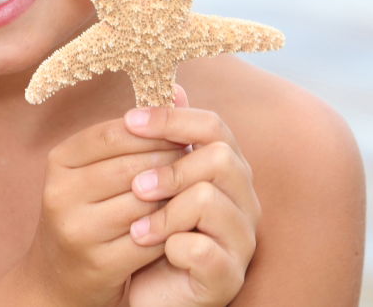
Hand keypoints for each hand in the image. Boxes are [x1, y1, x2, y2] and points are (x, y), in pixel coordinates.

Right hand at [21, 116, 187, 305]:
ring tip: (194, 187)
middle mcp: (61, 193)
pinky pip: (149, 237)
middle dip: (170, 162)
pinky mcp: (98, 262)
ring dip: (175, 195)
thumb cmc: (90, 209)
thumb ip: (135, 133)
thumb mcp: (97, 168)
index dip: (154, 130)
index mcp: (60, 161)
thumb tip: (179, 90)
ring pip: (144, 202)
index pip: (114, 133)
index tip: (182, 133)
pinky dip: (172, 227)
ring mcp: (77, 230)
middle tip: (197, 161)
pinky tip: (185, 221)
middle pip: (132, 167)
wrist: (61, 276)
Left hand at [126, 85, 260, 306]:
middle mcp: (243, 200)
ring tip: (135, 229)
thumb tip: (172, 85)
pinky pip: (204, 250)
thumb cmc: (149, 228)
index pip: (213, 125)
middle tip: (136, 187)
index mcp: (226, 168)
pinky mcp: (228, 276)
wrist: (141, 288)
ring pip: (209, 200)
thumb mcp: (151, 178)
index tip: (129, 120)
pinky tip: (156, 250)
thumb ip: (163, 137)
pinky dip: (173, 247)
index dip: (172, 120)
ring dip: (164, 213)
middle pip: (218, 158)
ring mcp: (241, 239)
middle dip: (169, 169)